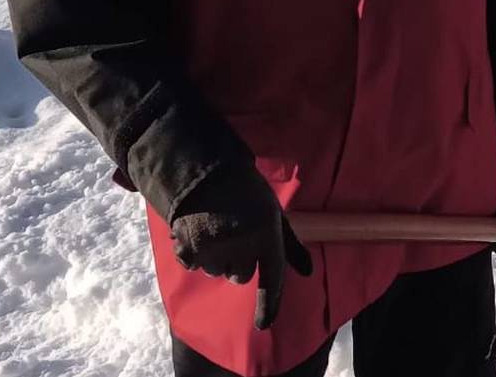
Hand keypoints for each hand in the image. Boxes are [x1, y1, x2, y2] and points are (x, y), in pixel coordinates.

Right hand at [170, 167, 312, 329]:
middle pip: (240, 276)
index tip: (264, 324)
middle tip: (236, 235)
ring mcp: (212, 250)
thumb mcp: (274, 214)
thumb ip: (290, 246)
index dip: (268, 304)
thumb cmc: (247, 191)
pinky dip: (196, 254)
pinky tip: (199, 230)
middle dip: (239, 262)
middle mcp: (240, 247)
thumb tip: (309, 272)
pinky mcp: (186, 250)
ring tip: (217, 228)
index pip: (270, 279)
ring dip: (218, 258)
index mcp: (265, 236)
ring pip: (217, 271)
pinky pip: (194, 265)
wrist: (203, 170)